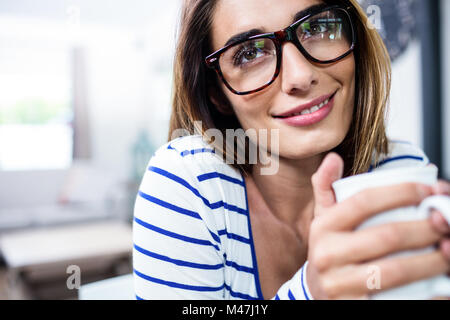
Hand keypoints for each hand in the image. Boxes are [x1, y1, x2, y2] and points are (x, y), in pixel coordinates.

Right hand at [306, 153, 449, 299]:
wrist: (317, 294)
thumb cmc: (330, 251)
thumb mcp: (322, 219)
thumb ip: (325, 188)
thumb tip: (334, 159)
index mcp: (322, 228)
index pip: (363, 202)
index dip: (399, 192)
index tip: (428, 190)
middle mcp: (327, 255)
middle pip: (385, 236)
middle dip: (425, 227)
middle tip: (445, 221)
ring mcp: (340, 284)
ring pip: (394, 270)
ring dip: (432, 260)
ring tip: (448, 250)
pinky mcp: (355, 306)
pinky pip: (397, 300)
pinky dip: (426, 293)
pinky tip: (440, 285)